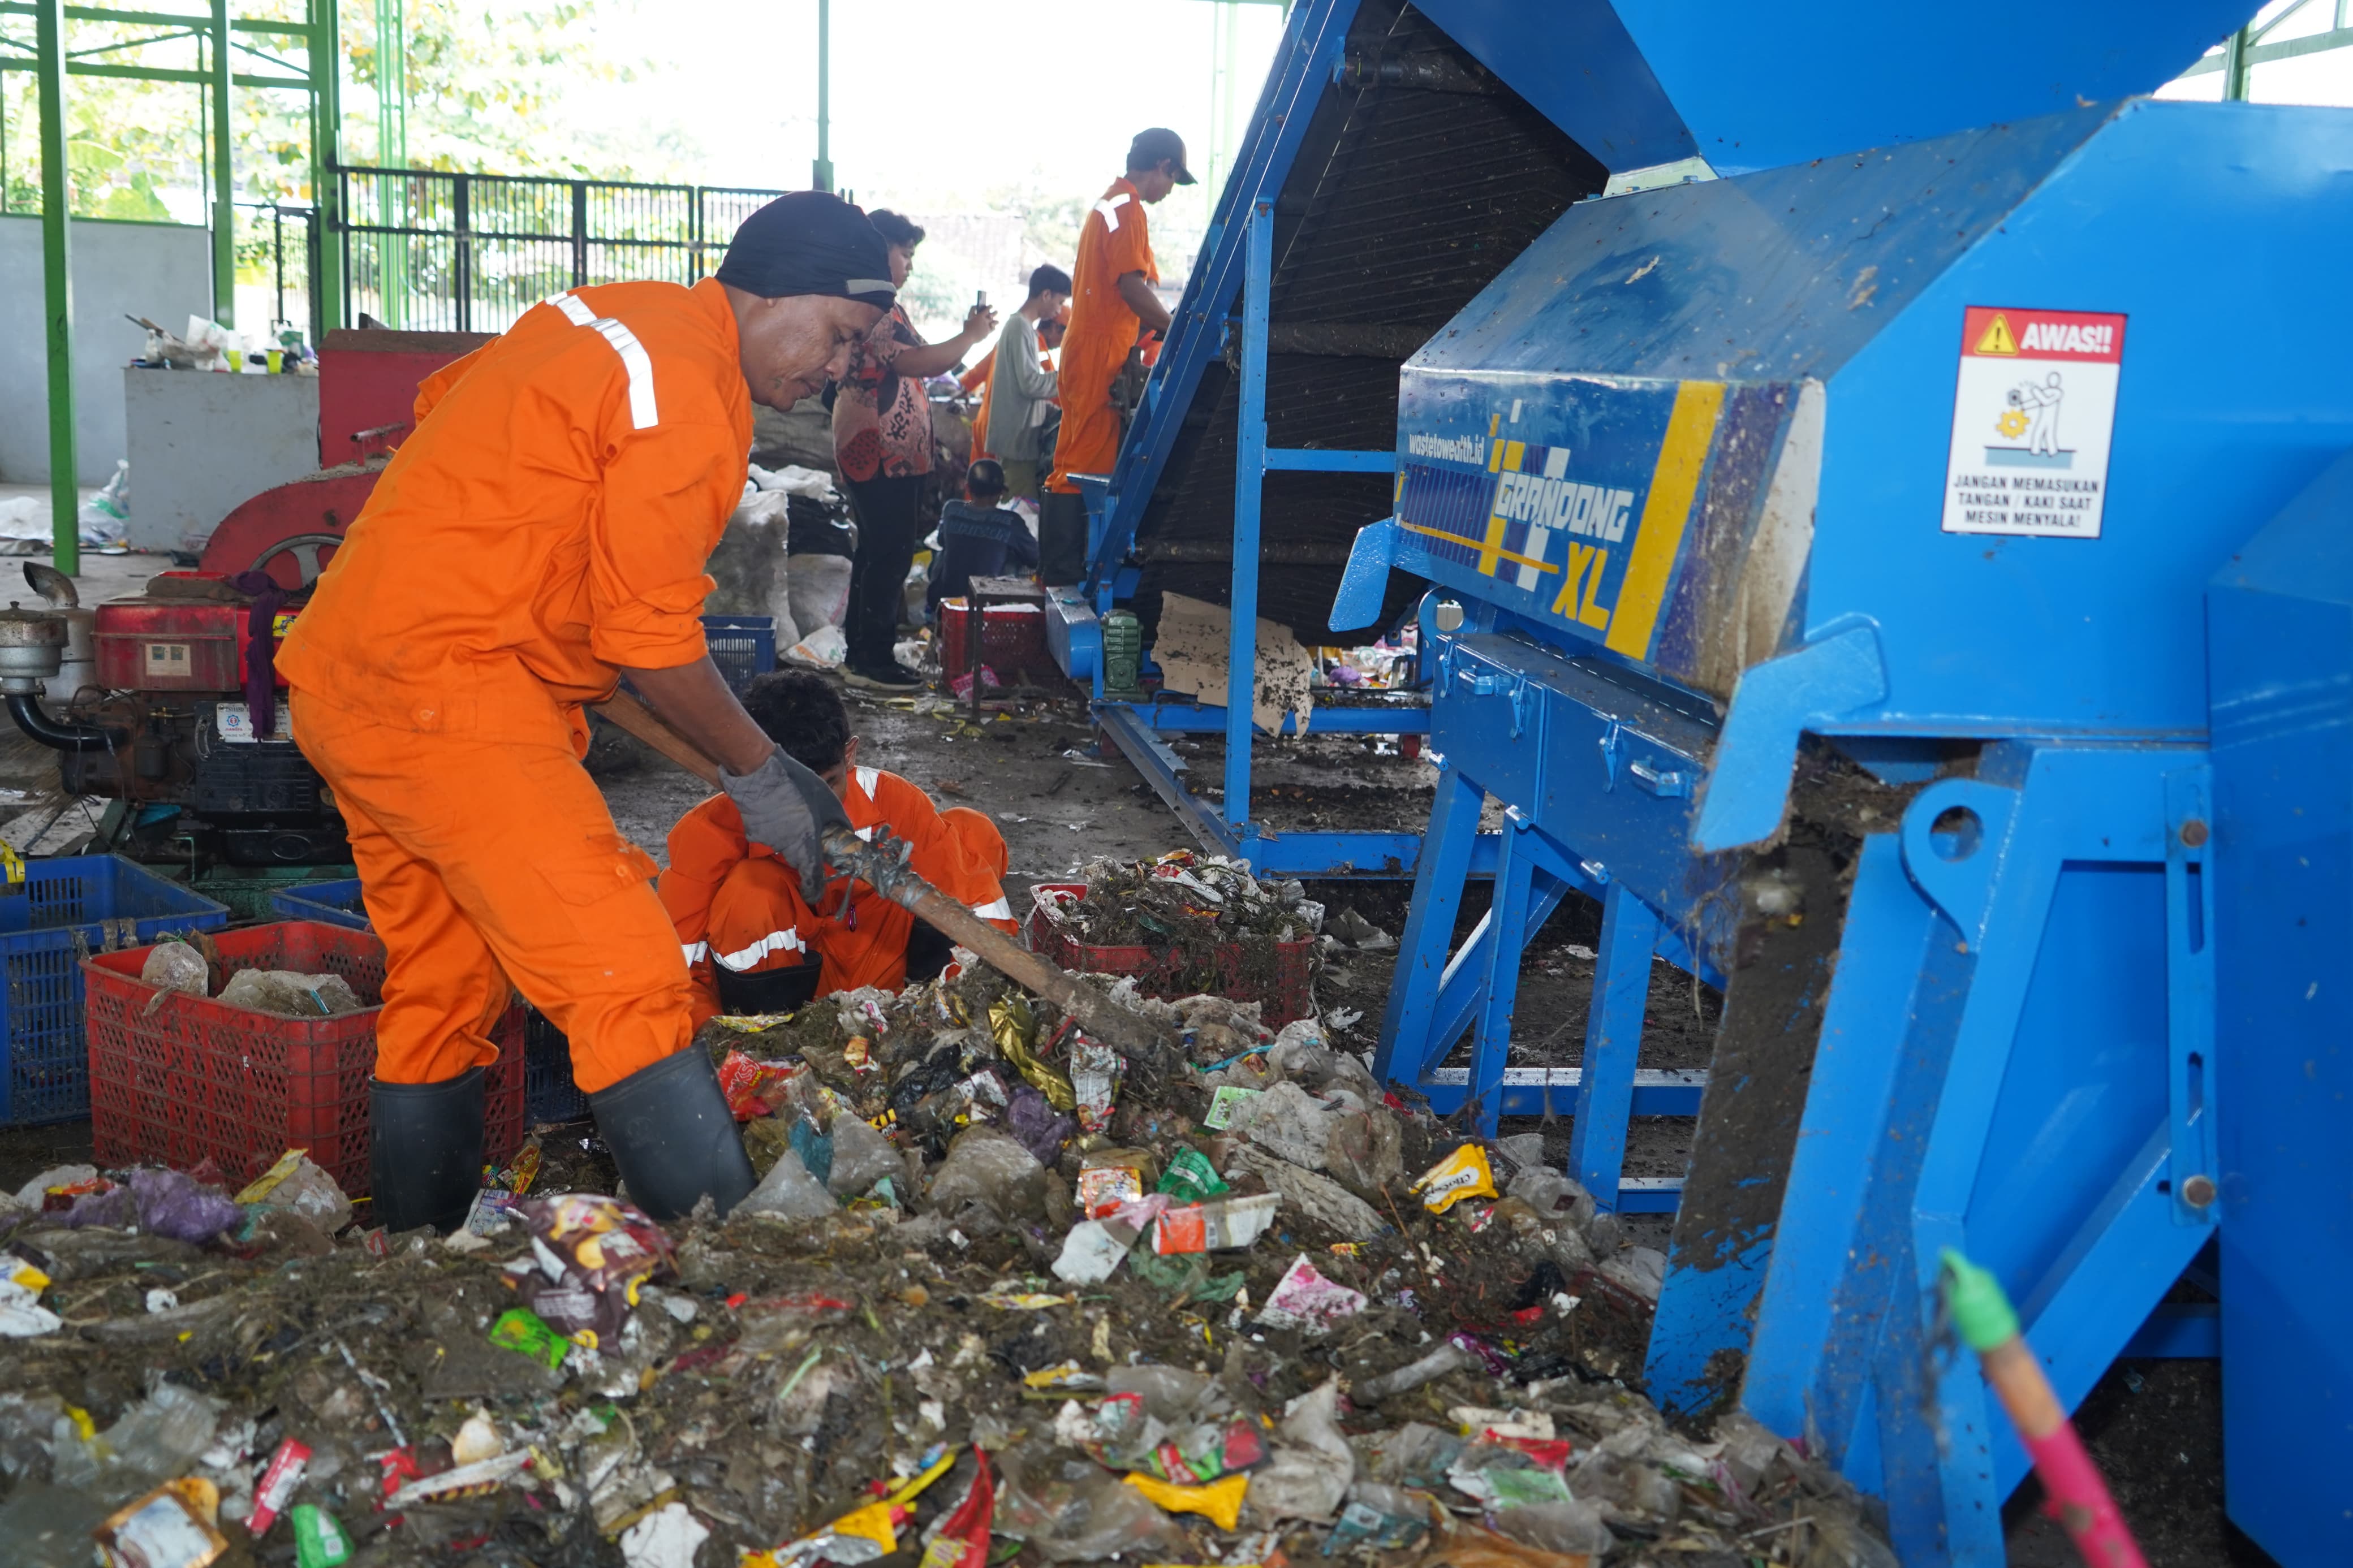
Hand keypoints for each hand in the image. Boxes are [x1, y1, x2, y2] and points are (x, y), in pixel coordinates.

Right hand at [720, 748, 851, 900]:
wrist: (758, 772)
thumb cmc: (798, 786)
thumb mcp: (828, 800)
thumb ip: (839, 821)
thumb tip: (847, 832)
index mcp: (807, 845)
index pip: (811, 879)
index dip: (814, 890)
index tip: (815, 896)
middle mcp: (786, 848)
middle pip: (799, 857)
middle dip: (805, 849)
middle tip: (810, 829)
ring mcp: (766, 840)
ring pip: (782, 843)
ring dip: (789, 833)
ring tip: (792, 810)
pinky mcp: (752, 830)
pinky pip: (768, 832)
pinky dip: (773, 824)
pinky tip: (775, 806)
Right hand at [963, 304, 998, 340]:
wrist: (969, 337)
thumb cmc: (967, 327)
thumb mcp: (968, 317)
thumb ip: (972, 311)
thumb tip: (975, 306)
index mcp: (980, 316)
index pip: (987, 310)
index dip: (989, 307)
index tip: (991, 306)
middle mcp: (985, 321)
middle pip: (992, 315)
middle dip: (995, 312)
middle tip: (996, 311)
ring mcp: (987, 327)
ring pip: (994, 322)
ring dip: (995, 321)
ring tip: (997, 321)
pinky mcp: (987, 332)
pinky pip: (992, 329)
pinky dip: (993, 327)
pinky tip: (993, 327)